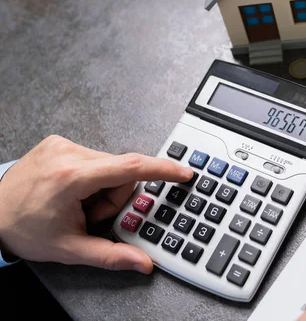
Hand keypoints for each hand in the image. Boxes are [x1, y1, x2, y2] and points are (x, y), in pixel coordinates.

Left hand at [0, 135, 192, 273]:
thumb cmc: (23, 229)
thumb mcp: (69, 249)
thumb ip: (111, 255)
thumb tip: (143, 263)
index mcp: (71, 177)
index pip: (130, 167)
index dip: (162, 169)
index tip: (183, 172)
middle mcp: (68, 153)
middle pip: (121, 171)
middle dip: (114, 196)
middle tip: (90, 214)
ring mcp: (62, 144)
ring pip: (109, 164)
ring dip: (102, 187)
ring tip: (77, 203)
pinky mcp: (59, 142)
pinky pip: (94, 158)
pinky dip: (92, 176)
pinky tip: (72, 191)